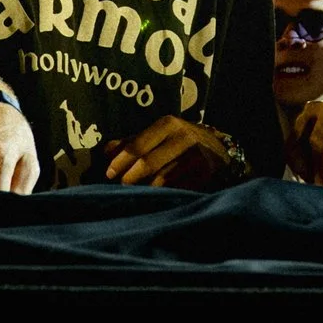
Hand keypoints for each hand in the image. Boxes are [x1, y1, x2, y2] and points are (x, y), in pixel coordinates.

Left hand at [104, 114, 241, 190]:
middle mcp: (183, 137)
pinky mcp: (205, 173)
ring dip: (146, 189)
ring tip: (136, 194)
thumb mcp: (156, 135)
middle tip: (121, 187)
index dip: (121, 161)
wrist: (217, 148)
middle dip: (131, 178)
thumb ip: (131, 142)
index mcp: (167, 124)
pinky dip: (164, 195)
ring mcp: (196, 155)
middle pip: (149, 163)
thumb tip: (105, 151)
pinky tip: (156, 198)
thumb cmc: (177, 141)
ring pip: (163, 179)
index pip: (138, 145)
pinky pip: (178, 188)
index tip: (109, 174)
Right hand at [288, 97, 322, 188]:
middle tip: (321, 186)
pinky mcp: (300, 128)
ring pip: (291, 147)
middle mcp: (317, 108)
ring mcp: (305, 116)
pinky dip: (300, 165)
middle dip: (307, 167)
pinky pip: (292, 150)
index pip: (320, 140)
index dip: (319, 166)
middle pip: (299, 142)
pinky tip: (317, 174)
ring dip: (302, 168)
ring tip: (322, 180)